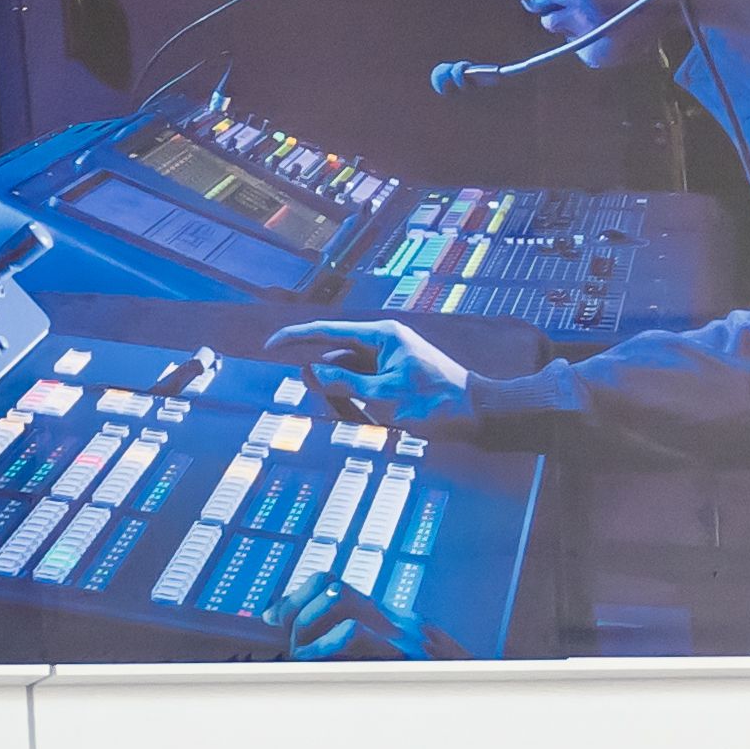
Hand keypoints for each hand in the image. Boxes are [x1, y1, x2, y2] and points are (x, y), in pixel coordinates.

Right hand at [266, 317, 472, 416]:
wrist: (479, 414)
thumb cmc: (436, 402)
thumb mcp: (383, 396)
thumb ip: (342, 383)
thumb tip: (309, 372)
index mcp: (382, 335)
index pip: (327, 330)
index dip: (295, 337)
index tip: (270, 346)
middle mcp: (384, 342)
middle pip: (337, 355)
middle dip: (325, 378)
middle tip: (327, 402)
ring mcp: (390, 360)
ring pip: (349, 374)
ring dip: (345, 395)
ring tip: (367, 416)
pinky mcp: (396, 376)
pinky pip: (365, 384)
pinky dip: (359, 400)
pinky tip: (371, 418)